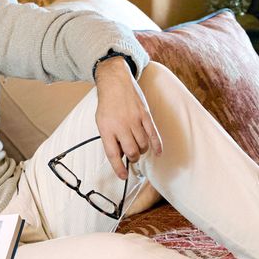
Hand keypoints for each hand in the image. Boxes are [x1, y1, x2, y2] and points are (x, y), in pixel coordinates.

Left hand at [93, 58, 162, 179]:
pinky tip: (158, 152)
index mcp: (106, 128)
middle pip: (132, 152)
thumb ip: (109, 137)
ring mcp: (134, 120)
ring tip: (138, 147)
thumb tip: (120, 154)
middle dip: (133, 158)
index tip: (123, 176)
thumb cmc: (107, 104)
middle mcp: (121, 125)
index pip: (113, 154)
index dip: (118, 168)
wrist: (115, 82)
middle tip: (132, 156)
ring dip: (142, 150)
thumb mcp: (101, 121)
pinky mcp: (145, 115)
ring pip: (143, 145)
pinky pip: (153, 134)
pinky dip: (157, 145)